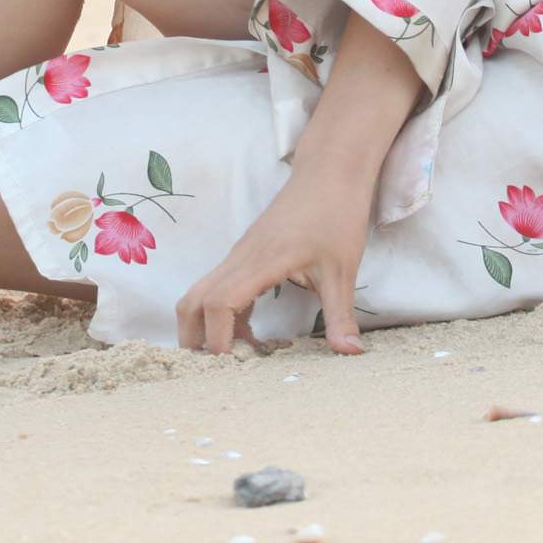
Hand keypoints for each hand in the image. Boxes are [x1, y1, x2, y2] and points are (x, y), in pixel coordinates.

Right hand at [176, 162, 373, 355]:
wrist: (329, 172)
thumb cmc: (336, 214)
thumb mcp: (342, 270)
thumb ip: (340, 314)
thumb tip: (349, 354)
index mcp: (261, 262)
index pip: (219, 303)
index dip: (218, 337)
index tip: (233, 364)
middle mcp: (240, 258)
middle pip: (193, 301)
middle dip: (194, 339)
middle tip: (216, 370)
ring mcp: (239, 254)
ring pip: (200, 293)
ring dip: (204, 326)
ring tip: (232, 355)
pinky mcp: (244, 254)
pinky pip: (218, 286)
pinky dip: (221, 313)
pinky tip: (247, 332)